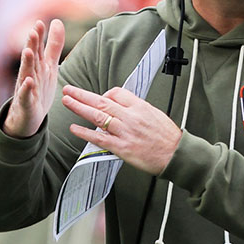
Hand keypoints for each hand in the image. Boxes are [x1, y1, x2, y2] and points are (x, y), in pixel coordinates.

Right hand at [3, 19, 64, 137]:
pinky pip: (25, 96)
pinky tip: (28, 82)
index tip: (40, 23)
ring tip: (28, 51)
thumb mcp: (49, 65)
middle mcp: (30, 74)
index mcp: (37, 66)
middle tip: (33, 31)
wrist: (28, 118)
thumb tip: (57, 21)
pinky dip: (26, 89)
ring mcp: (26, 89)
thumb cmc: (39, 89)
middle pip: (31, 58)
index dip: (39, 36)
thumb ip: (53, 45)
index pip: (37, 48)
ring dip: (27, 63)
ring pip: (26, 74)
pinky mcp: (26, 104)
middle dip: (32, 45)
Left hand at [62, 85, 182, 174]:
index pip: (116, 93)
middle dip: (82, 94)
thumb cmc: (168, 137)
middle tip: (69, 89)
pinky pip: (99, 138)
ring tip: (67, 101)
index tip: (99, 98)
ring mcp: (125, 132)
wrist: (176, 155)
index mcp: (140, 107)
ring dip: (79, 108)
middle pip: (102, 101)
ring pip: (97, 117)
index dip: (104, 95)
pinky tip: (74, 128)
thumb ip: (137, 109)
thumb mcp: (155, 114)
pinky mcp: (122, 148)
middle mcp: (131, 117)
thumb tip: (122, 106)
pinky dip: (85, 133)